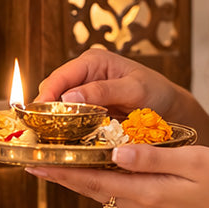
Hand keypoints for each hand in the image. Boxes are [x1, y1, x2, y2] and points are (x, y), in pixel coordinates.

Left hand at [28, 144, 208, 207]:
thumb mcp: (192, 161)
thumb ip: (152, 157)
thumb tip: (117, 150)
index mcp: (147, 193)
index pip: (95, 181)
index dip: (64, 172)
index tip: (36, 164)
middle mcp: (139, 206)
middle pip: (91, 187)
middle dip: (60, 174)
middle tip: (30, 161)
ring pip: (102, 190)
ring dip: (77, 176)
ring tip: (52, 159)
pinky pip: (116, 192)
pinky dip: (97, 179)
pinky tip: (89, 166)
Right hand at [37, 49, 208, 133]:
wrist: (172, 108)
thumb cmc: (157, 92)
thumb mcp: (134, 89)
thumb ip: (103, 90)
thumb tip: (69, 97)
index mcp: (92, 62)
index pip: (59, 77)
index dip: (45, 96)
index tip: (36, 116)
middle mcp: (84, 76)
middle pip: (53, 94)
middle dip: (45, 113)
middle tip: (39, 135)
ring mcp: (85, 95)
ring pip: (59, 109)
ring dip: (53, 125)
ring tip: (46, 143)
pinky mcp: (88, 113)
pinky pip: (70, 121)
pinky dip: (65, 132)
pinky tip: (61, 145)